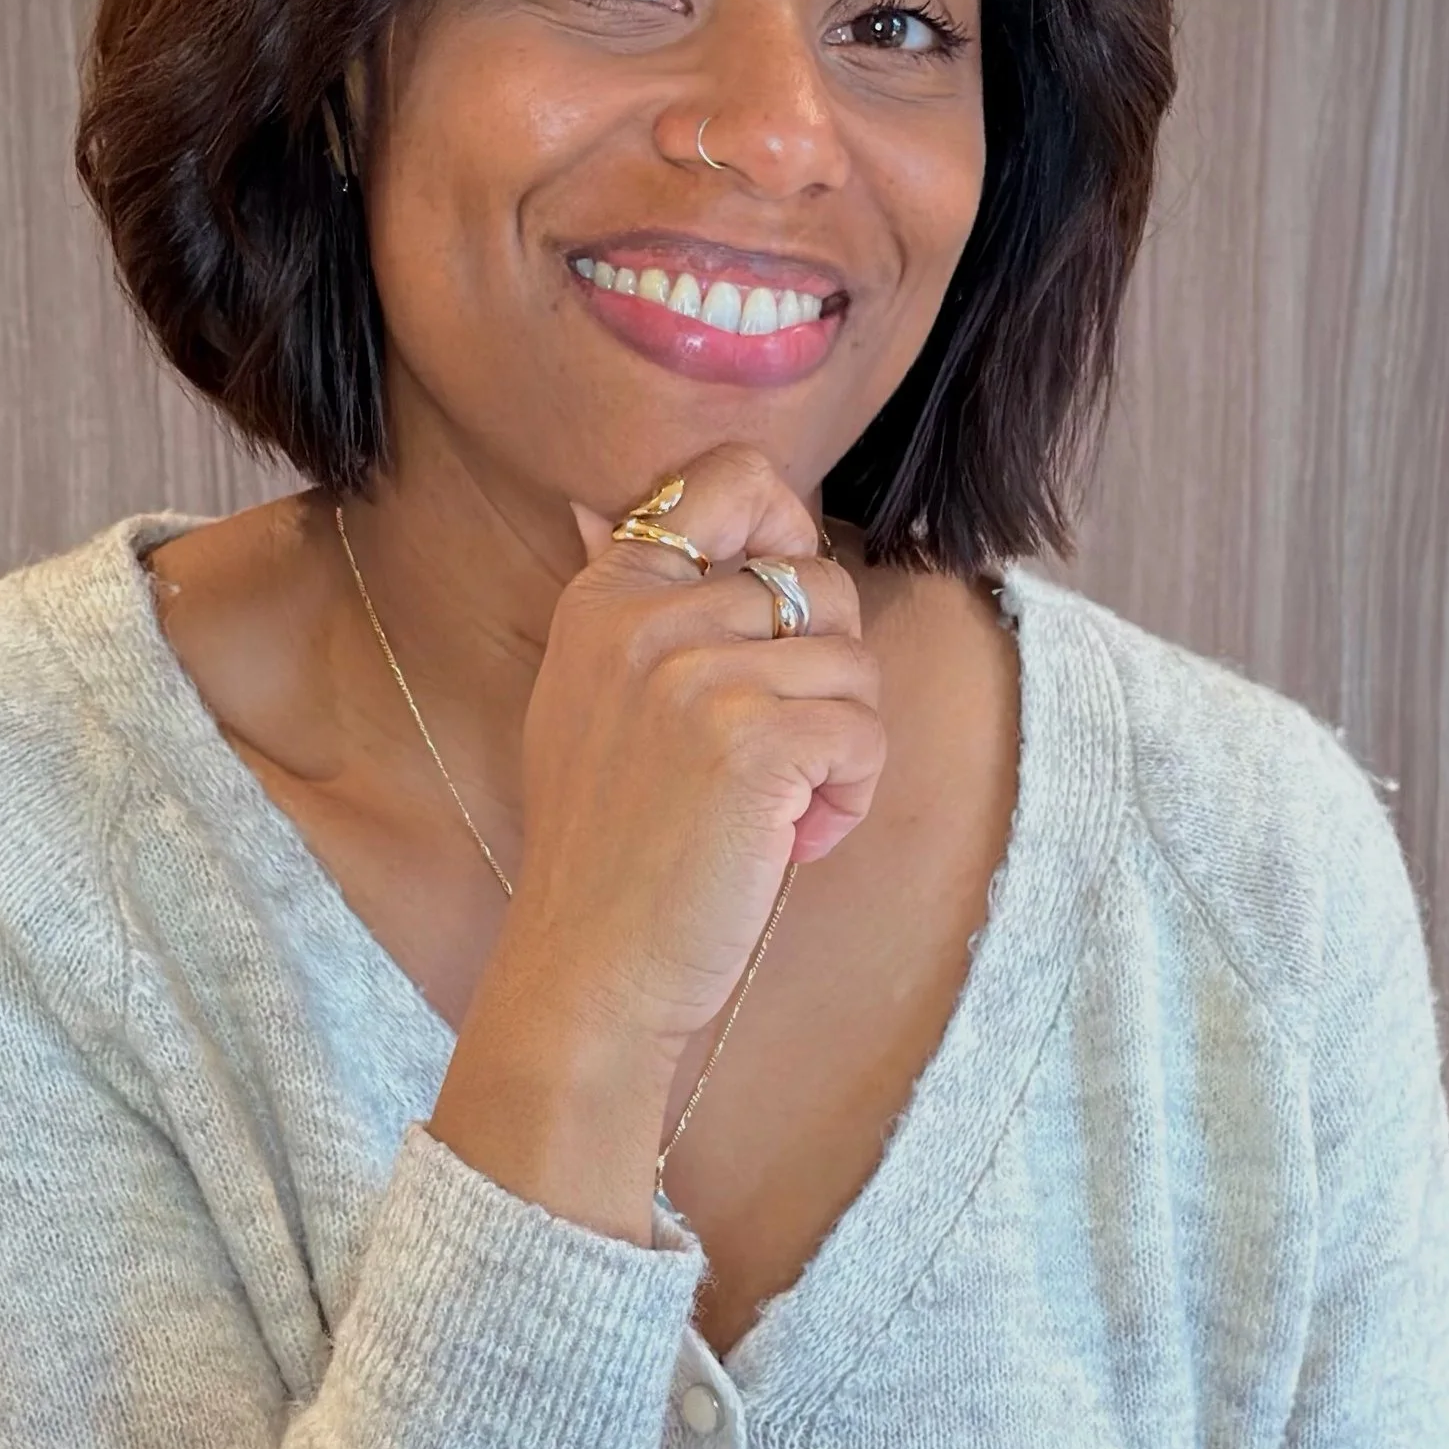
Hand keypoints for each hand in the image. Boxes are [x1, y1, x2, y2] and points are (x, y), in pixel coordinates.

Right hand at [430, 445, 881, 1236]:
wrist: (590, 970)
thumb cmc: (608, 848)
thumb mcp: (584, 699)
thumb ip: (621, 601)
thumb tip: (605, 506)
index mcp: (606, 594)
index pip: (734, 479)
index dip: (790, 532)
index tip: (781, 615)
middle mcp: (644, 616)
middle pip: (821, 583)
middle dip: (824, 676)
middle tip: (771, 760)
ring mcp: (697, 674)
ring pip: (854, 662)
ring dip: (841, 749)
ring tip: (775, 813)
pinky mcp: (753, 741)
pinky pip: (864, 731)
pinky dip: (849, 797)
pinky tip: (790, 843)